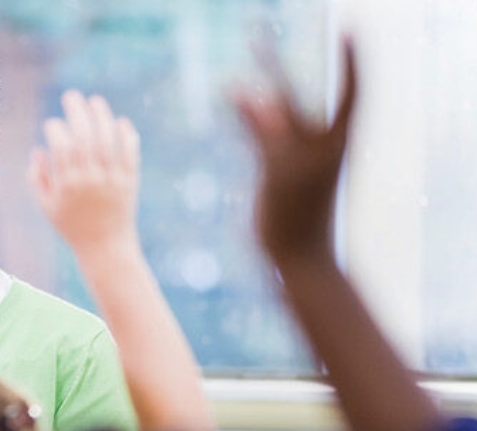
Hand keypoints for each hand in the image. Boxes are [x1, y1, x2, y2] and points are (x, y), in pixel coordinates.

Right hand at [29, 90, 140, 252]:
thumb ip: (38, 178)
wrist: (105, 247)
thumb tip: (38, 150)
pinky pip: (129, 152)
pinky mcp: (129, 180)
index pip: (61, 147)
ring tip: (94, 101)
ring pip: (107, 140)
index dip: (56, 130)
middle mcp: (90, 179)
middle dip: (77, 112)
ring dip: (101, 116)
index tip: (53, 125)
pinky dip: (125, 134)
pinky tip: (119, 121)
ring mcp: (112, 179)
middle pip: (84, 137)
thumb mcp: (47, 206)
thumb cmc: (72, 226)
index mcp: (67, 185)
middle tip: (71, 96)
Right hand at [234, 38, 357, 266]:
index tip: (344, 26)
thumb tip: (243, 94)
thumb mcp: (282, 167)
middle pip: (298, 95)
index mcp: (335, 138)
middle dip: (275, 67)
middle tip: (254, 34)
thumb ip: (263, 128)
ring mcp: (296, 156)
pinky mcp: (276, 170)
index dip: (348, 56)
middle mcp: (318, 142)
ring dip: (252, 97)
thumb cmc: (300, 216)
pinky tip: (230, 105)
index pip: (348, 87)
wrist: (297, 258)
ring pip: (273, 115)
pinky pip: (261, 135)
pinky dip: (246, 119)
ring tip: (228, 80)